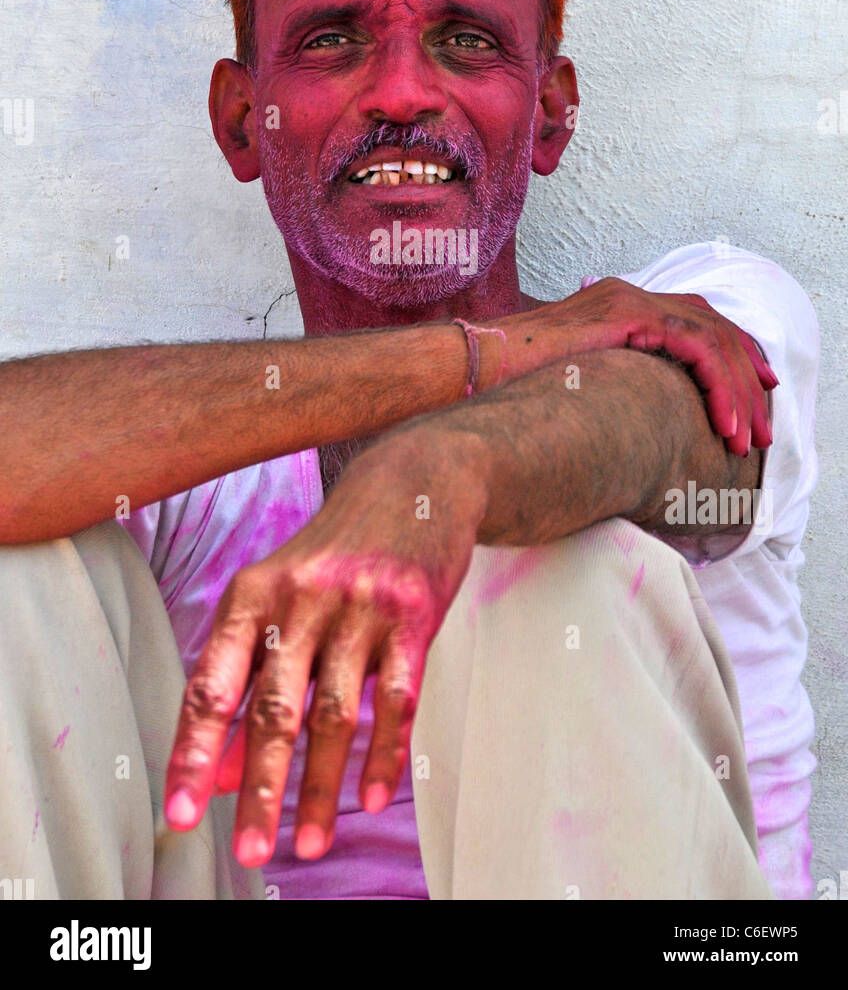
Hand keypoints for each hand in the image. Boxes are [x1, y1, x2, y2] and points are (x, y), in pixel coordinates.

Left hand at [162, 428, 484, 865]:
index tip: (182, 813)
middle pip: (274, 708)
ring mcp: (361, 605)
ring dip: (320, 788)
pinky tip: (371, 799)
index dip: (195, 752)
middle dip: (260, 789)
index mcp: (254, 592)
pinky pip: (398, 699)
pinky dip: (383, 755)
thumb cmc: (336, 551)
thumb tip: (222, 771)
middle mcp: (303, 597)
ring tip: (309, 845)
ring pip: (335, 714)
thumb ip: (250, 674)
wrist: (415, 480)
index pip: (213, 683)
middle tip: (250, 853)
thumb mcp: (282, 596)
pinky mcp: (414, 614)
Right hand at [498, 279, 776, 455]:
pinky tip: (725, 421)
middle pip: (714, 325)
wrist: (472, 365)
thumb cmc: (509, 383)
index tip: (755, 396)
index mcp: (619, 306)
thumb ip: (609, 385)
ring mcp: (629, 300)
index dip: (733, 357)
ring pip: (713, 337)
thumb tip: (630, 421)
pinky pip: (697, 346)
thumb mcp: (574, 383)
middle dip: (748, 376)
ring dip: (739, 390)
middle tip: (763, 426)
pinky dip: (719, 385)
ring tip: (747, 438)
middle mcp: (629, 294)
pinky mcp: (628, 315)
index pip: (696, 321)